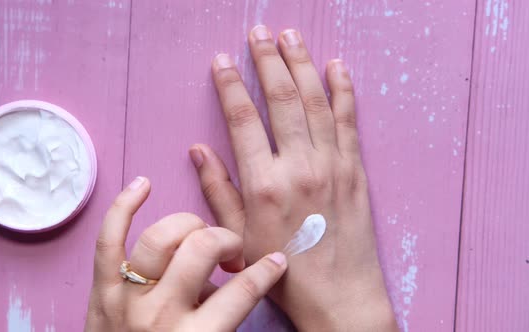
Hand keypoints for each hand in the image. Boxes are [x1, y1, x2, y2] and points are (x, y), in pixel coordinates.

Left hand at [85, 177, 287, 330]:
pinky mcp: (100, 289)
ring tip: (198, 234)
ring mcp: (125, 297)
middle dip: (226, 241)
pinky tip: (143, 184)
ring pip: (160, 237)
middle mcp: (160, 314)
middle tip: (230, 255)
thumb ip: (223, 319)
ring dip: (188, 226)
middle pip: (200, 249)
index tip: (275, 261)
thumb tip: (231, 280)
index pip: (241, 293)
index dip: (266, 272)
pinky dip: (123, 206)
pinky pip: (108, 239)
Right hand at [189, 26, 397, 330]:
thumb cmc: (284, 271)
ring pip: (315, 100)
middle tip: (259, 32)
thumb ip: (218, 189)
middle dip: (268, 59)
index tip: (221, 60)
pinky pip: (348, 121)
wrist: (339, 296)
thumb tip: (199, 149)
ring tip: (290, 35)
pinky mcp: (355, 170)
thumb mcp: (239, 237)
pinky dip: (343, 90)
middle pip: (282, 98)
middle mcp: (299, 166)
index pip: (243, 118)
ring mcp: (332, 164)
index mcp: (264, 183)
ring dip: (302, 63)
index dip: (230, 84)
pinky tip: (336, 67)